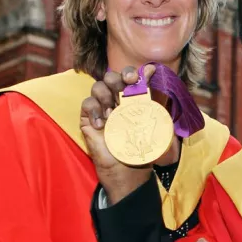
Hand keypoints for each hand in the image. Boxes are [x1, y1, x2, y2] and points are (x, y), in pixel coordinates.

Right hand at [80, 65, 177, 203]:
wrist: (127, 169)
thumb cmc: (142, 147)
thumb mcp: (154, 123)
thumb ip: (155, 100)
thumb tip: (155, 74)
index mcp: (133, 99)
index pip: (129, 77)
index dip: (131, 72)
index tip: (137, 77)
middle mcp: (116, 100)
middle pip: (111, 76)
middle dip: (117, 78)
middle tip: (125, 87)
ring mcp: (102, 108)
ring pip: (98, 86)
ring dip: (106, 95)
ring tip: (113, 113)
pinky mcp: (88, 119)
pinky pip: (87, 104)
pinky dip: (94, 110)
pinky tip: (101, 125)